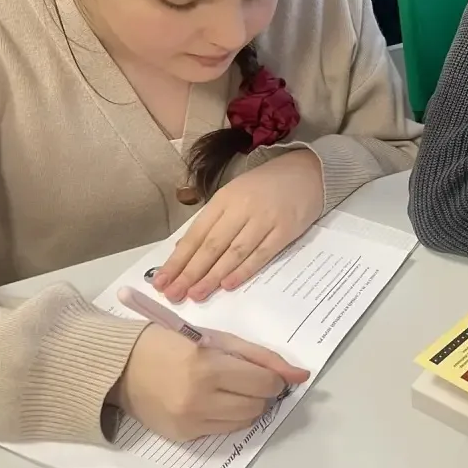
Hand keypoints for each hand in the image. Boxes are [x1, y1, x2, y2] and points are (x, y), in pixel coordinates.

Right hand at [112, 324, 309, 441]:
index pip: (265, 383)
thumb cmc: (170, 343)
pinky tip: (211, 401)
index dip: (273, 378)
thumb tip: (302, 375)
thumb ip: (261, 357)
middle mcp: (199, 400)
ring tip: (228, 389)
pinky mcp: (183, 437)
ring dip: (247, 406)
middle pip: (258, 406)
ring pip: (245, 422)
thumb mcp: (217, 339)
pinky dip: (227, 417)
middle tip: (244, 379)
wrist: (120, 367)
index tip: (263, 372)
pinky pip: (223, 432)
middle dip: (260, 392)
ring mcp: (189, 423)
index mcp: (207, 368)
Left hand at [152, 150, 324, 301]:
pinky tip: (229, 284)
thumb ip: (212, 222)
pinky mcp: (285, 230)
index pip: (196, 234)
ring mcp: (265, 219)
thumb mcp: (233, 196)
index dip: (178, 260)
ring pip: (234, 252)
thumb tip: (184, 252)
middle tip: (174, 294)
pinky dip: (245, 270)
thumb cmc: (264, 188)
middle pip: (212, 245)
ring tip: (196, 294)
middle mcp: (242, 208)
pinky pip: (262, 254)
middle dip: (190, 272)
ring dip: (213, 275)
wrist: (306, 173)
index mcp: (224, 200)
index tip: (162, 281)